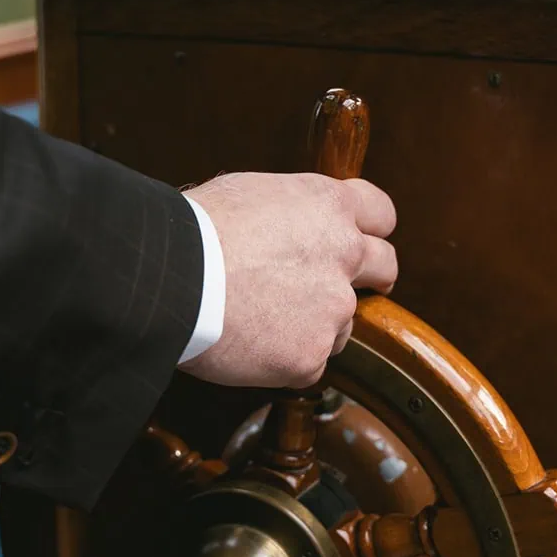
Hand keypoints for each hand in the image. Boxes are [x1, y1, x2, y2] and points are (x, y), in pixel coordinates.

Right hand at [180, 172, 396, 387]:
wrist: (172, 280)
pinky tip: (250, 346)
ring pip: (343, 323)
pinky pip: (309, 362)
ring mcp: (333, 309)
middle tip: (343, 288)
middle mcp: (345, 254)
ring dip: (316, 324)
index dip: (371, 228)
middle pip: (385, 265)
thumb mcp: (250, 194)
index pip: (380, 212)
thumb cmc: (193, 231)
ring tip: (263, 321)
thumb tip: (287, 228)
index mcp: (328, 206)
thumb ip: (288, 213)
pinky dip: (285, 359)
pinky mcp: (311, 356)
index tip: (363, 240)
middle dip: (372, 276)